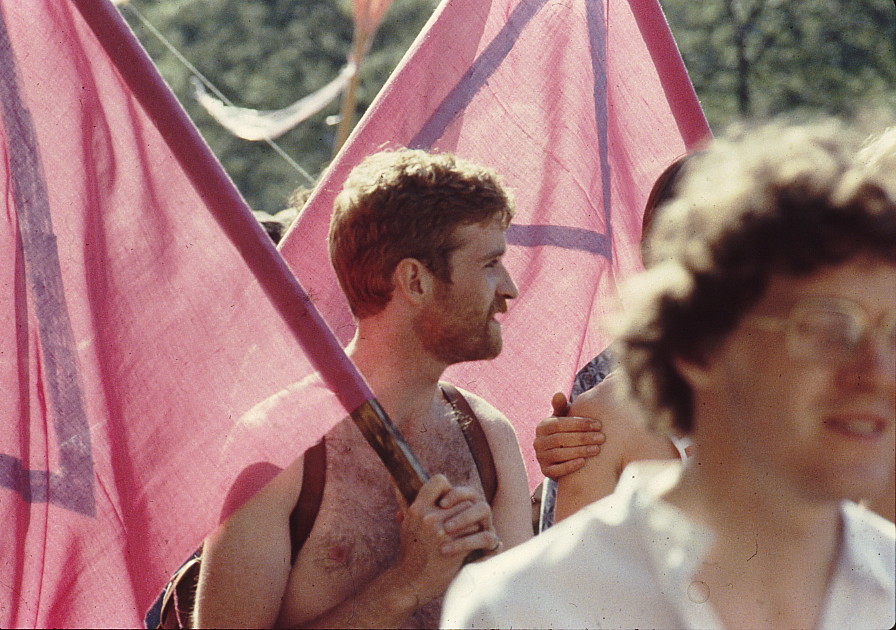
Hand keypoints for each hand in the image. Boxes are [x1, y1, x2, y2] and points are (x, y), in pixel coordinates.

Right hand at [393, 475, 498, 604]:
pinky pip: (480, 535)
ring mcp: (444, 533)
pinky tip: (482, 544)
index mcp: (418, 508)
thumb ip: (404, 499)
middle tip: (468, 520)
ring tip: (474, 532)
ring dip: (477, 525)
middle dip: (467, 511)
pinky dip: (485, 540)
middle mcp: (430, 518)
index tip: (449, 502)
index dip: (449, 489)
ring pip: (474, 516)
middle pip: (463, 501)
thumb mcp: (406, 522)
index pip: (440, 481)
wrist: (411, 581)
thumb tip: (391, 476)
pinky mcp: (457, 548)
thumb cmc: (410, 550)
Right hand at [534, 392, 603, 479]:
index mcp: (543, 426)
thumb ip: (561, 407)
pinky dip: (570, 466)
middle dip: (583, 437)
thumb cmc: (565, 433)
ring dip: (580, 451)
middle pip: (561, 439)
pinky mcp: (545, 472)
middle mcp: (538, 442)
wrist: (559, 458)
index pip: (560, 424)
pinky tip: (584, 462)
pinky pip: (556, 470)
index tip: (598, 424)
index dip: (579, 424)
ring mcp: (541, 457)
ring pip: (560, 454)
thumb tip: (559, 394)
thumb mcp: (562, 419)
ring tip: (597, 449)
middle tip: (602, 437)